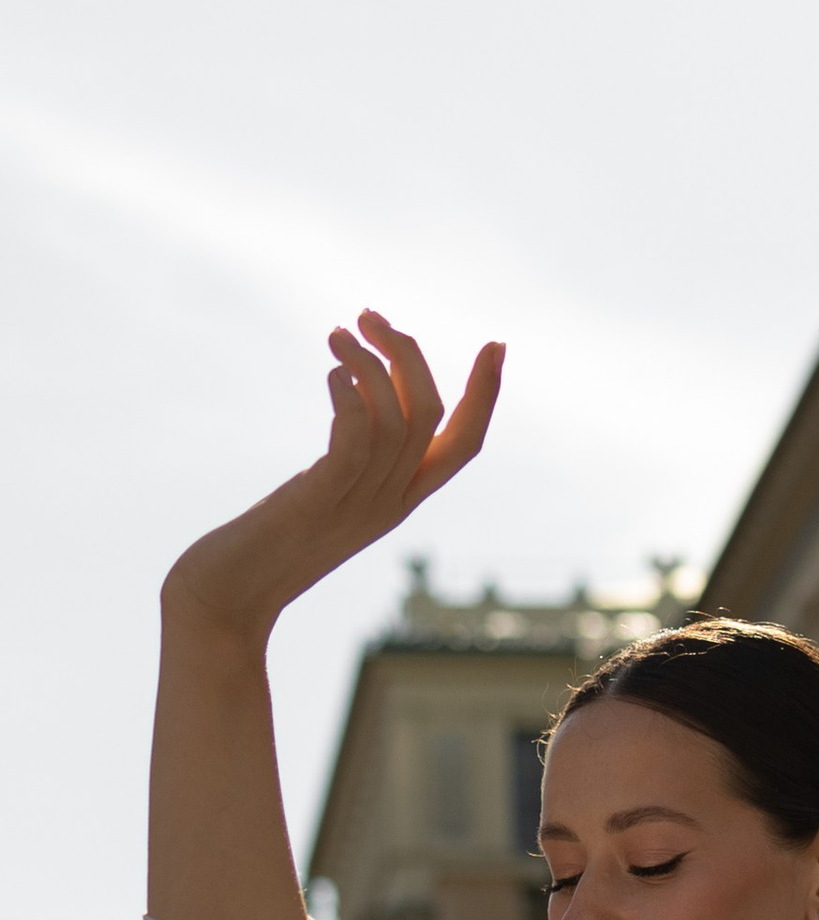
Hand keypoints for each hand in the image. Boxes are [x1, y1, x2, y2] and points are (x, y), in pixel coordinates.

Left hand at [163, 311, 503, 640]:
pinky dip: (352, 395)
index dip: (486, 396)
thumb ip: (347, 464)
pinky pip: (356, 441)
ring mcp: (357, 505)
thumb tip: (356, 399)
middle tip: (369, 316)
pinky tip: (331, 371)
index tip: (496, 343)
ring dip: (371, 363)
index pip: (465, 445)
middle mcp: (389, 504)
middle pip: (432, 416)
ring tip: (337, 332)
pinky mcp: (318, 502)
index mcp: (399, 503)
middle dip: (410, 355)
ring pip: (398, 421)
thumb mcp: (319, 501)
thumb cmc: (258, 553)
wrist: (221, 603)